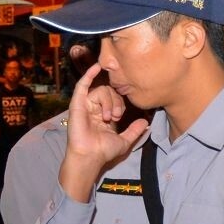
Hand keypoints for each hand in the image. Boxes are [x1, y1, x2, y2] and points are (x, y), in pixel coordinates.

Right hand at [60, 65, 148, 200]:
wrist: (91, 156)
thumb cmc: (104, 151)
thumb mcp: (125, 140)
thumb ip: (135, 131)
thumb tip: (146, 123)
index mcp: (103, 114)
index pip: (115, 98)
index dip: (121, 103)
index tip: (121, 116)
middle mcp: (93, 108)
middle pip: (109, 92)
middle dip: (116, 102)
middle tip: (117, 116)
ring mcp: (84, 106)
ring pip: (100, 90)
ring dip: (108, 101)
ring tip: (109, 116)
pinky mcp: (77, 105)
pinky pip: (82, 85)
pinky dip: (89, 75)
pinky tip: (97, 66)